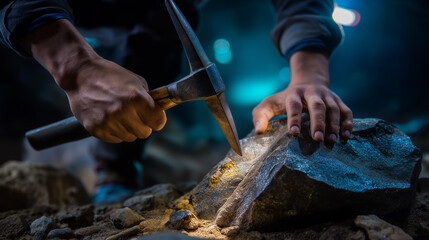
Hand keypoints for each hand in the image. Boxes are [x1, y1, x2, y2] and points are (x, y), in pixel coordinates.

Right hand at [22, 19, 165, 142]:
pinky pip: (115, 139)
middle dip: (143, 124)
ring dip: (128, 128)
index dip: (157, 119)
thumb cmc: (111, 76)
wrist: (80, 75)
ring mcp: (108, 122)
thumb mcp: (136, 81)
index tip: (154, 116)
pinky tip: (108, 117)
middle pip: (145, 133)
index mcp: (136, 98)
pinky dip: (114, 131)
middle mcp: (123, 112)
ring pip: (130, 137)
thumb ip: (149, 99)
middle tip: (135, 114)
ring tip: (118, 113)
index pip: (158, 122)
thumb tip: (159, 113)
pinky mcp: (96, 129)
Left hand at [252, 51, 352, 142]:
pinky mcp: (338, 101)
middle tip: (318, 139)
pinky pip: (346, 111)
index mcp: (294, 94)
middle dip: (318, 122)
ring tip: (331, 141)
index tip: (294, 133)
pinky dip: (348, 123)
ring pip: (333, 109)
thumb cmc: (285, 100)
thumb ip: (260, 116)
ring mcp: (327, 96)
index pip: (294, 105)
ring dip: (334, 125)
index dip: (294, 118)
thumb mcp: (270, 104)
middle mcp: (312, 93)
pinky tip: (346, 136)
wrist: (308, 82)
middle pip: (317, 106)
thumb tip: (258, 132)